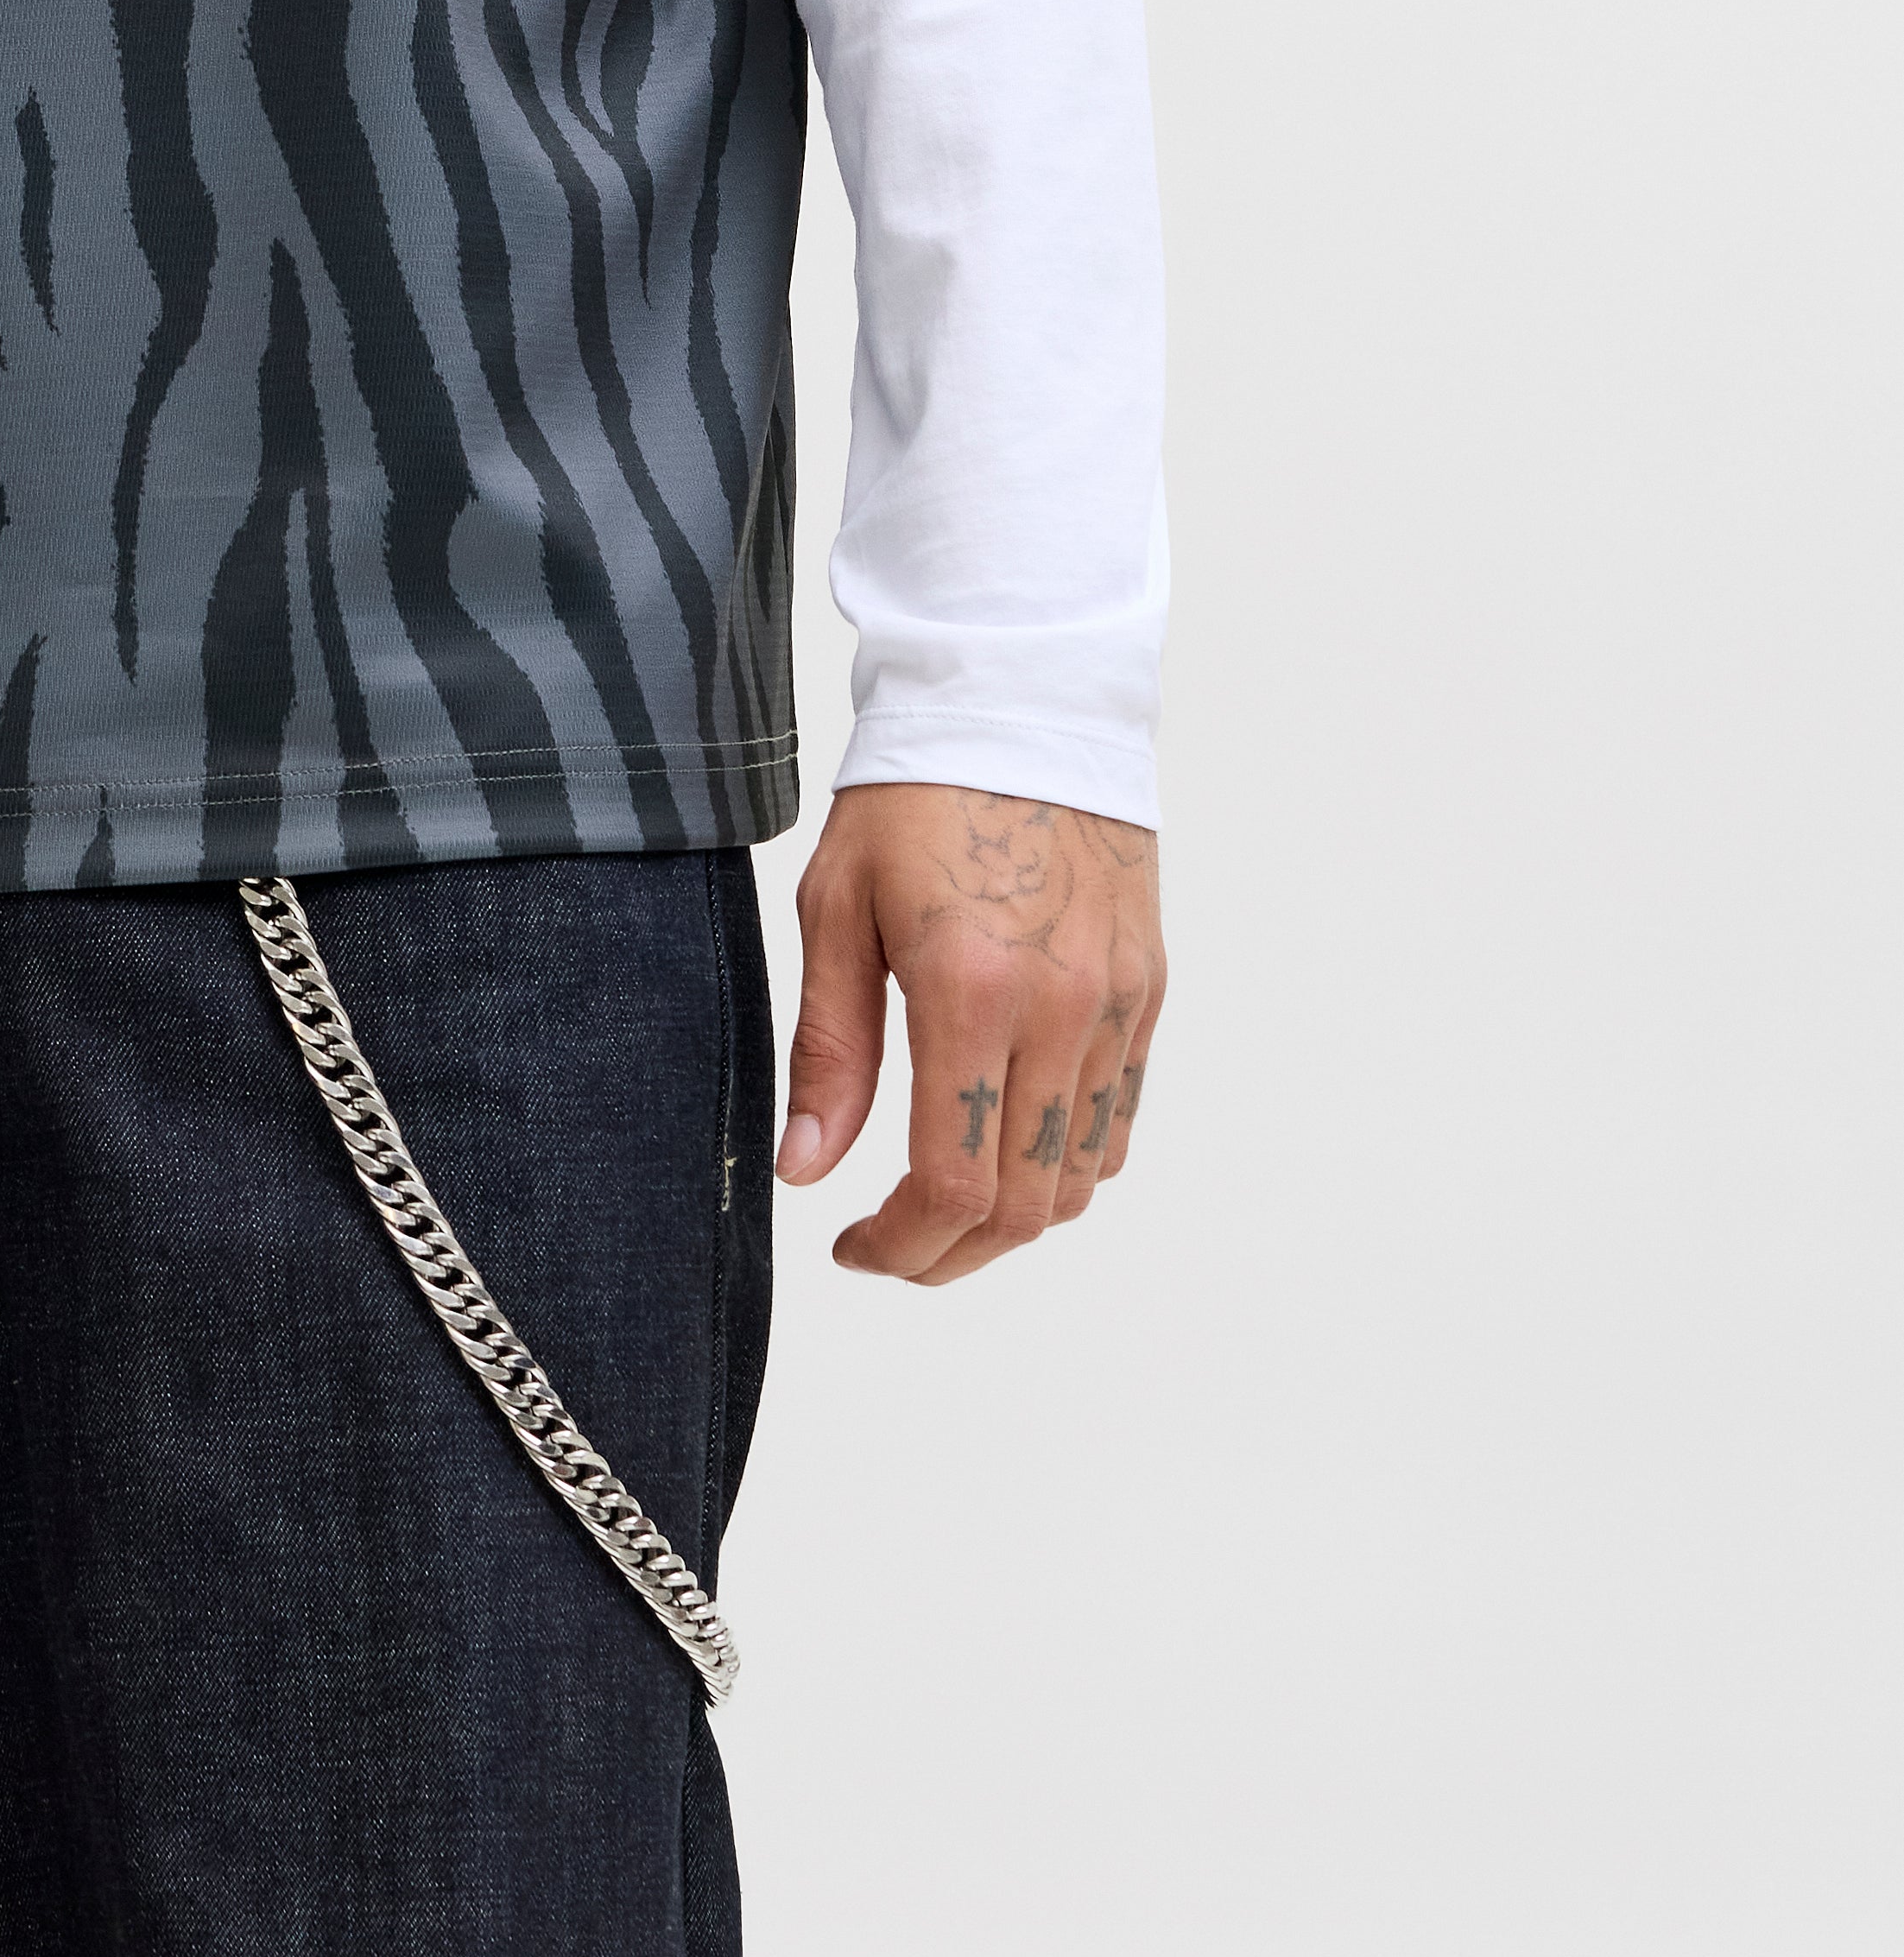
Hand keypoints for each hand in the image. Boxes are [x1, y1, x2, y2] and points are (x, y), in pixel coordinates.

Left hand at [776, 787, 1164, 1285]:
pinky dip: (1069, 1163)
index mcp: (971, 992)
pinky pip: (1119, 1120)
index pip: (955, 1183)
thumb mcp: (836, 909)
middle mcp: (1060, 1011)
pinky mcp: (1148, 991)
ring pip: (1084, 1177)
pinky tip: (1009, 1143)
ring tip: (944, 1200)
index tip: (854, 1250)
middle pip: (1026, 1205)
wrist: (1019, 703)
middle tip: (891, 1247)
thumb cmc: (911, 797)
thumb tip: (807, 1170)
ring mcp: (1117, 1005)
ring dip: (1014, 1217)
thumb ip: (829, 1050)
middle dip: (952, 1253)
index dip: (903, 1247)